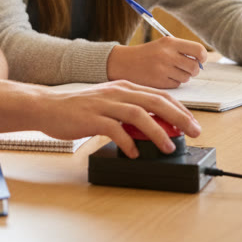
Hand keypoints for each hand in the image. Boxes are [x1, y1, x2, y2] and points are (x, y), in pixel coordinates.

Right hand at [36, 80, 201, 158]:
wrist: (47, 106)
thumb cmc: (78, 108)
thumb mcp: (108, 103)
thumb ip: (129, 111)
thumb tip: (152, 127)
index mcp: (124, 88)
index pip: (160, 96)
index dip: (180, 109)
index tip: (193, 123)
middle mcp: (117, 92)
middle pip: (156, 102)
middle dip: (179, 118)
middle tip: (194, 132)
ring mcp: (105, 104)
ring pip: (139, 114)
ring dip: (157, 132)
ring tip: (168, 147)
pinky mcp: (92, 118)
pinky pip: (115, 130)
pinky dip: (128, 142)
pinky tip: (134, 154)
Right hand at [106, 37, 206, 87]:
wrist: (123, 63)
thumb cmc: (147, 54)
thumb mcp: (163, 45)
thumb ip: (182, 51)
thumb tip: (201, 62)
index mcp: (170, 42)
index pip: (198, 50)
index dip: (202, 57)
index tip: (199, 60)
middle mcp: (167, 54)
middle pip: (194, 67)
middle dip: (193, 70)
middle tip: (185, 69)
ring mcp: (163, 69)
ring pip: (186, 77)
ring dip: (182, 77)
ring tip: (170, 72)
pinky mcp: (159, 82)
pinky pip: (176, 85)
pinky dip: (173, 82)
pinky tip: (162, 77)